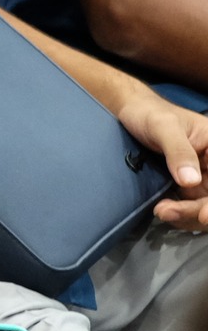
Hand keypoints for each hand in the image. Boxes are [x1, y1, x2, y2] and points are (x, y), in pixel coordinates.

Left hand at [113, 89, 207, 229]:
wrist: (130, 115)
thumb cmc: (150, 114)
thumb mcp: (164, 126)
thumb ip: (178, 151)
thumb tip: (191, 181)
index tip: (204, 214)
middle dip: (197, 211)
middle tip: (168, 211)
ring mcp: (202, 179)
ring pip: (204, 208)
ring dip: (186, 216)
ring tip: (161, 210)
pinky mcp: (186, 188)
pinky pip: (189, 209)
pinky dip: (179, 215)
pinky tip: (162, 209)